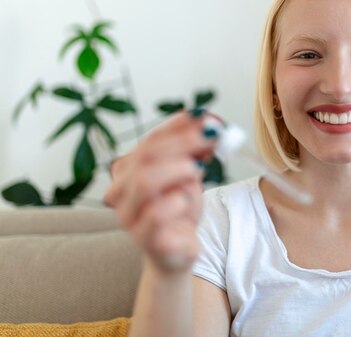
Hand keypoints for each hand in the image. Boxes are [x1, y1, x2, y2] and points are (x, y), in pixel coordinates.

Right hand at [105, 110, 216, 274]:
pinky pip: (156, 215)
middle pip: (146, 156)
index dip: (178, 126)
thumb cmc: (179, 211)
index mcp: (130, 169)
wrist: (176, 251)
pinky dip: (176, 202)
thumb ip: (195, 152)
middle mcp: (122, 190)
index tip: (205, 117)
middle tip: (211, 136)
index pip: (150, 140)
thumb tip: (211, 126)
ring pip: (144, 182)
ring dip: (176, 169)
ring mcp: (130, 216)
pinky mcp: (145, 239)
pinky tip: (185, 201)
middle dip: (182, 142)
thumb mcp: (189, 176)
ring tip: (198, 170)